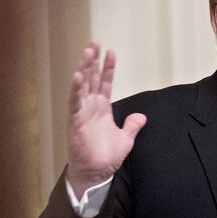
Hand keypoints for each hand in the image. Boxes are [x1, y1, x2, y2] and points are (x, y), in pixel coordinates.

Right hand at [66, 42, 145, 199]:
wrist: (96, 174)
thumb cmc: (106, 158)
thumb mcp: (125, 140)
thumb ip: (132, 126)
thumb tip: (141, 117)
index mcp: (102, 108)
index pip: (105, 82)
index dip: (108, 67)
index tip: (110, 51)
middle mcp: (90, 107)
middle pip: (91, 78)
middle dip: (92, 61)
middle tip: (94, 43)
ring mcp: (82, 112)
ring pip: (82, 86)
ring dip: (84, 69)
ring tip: (87, 52)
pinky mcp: (75, 121)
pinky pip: (74, 102)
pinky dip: (76, 89)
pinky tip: (78, 76)